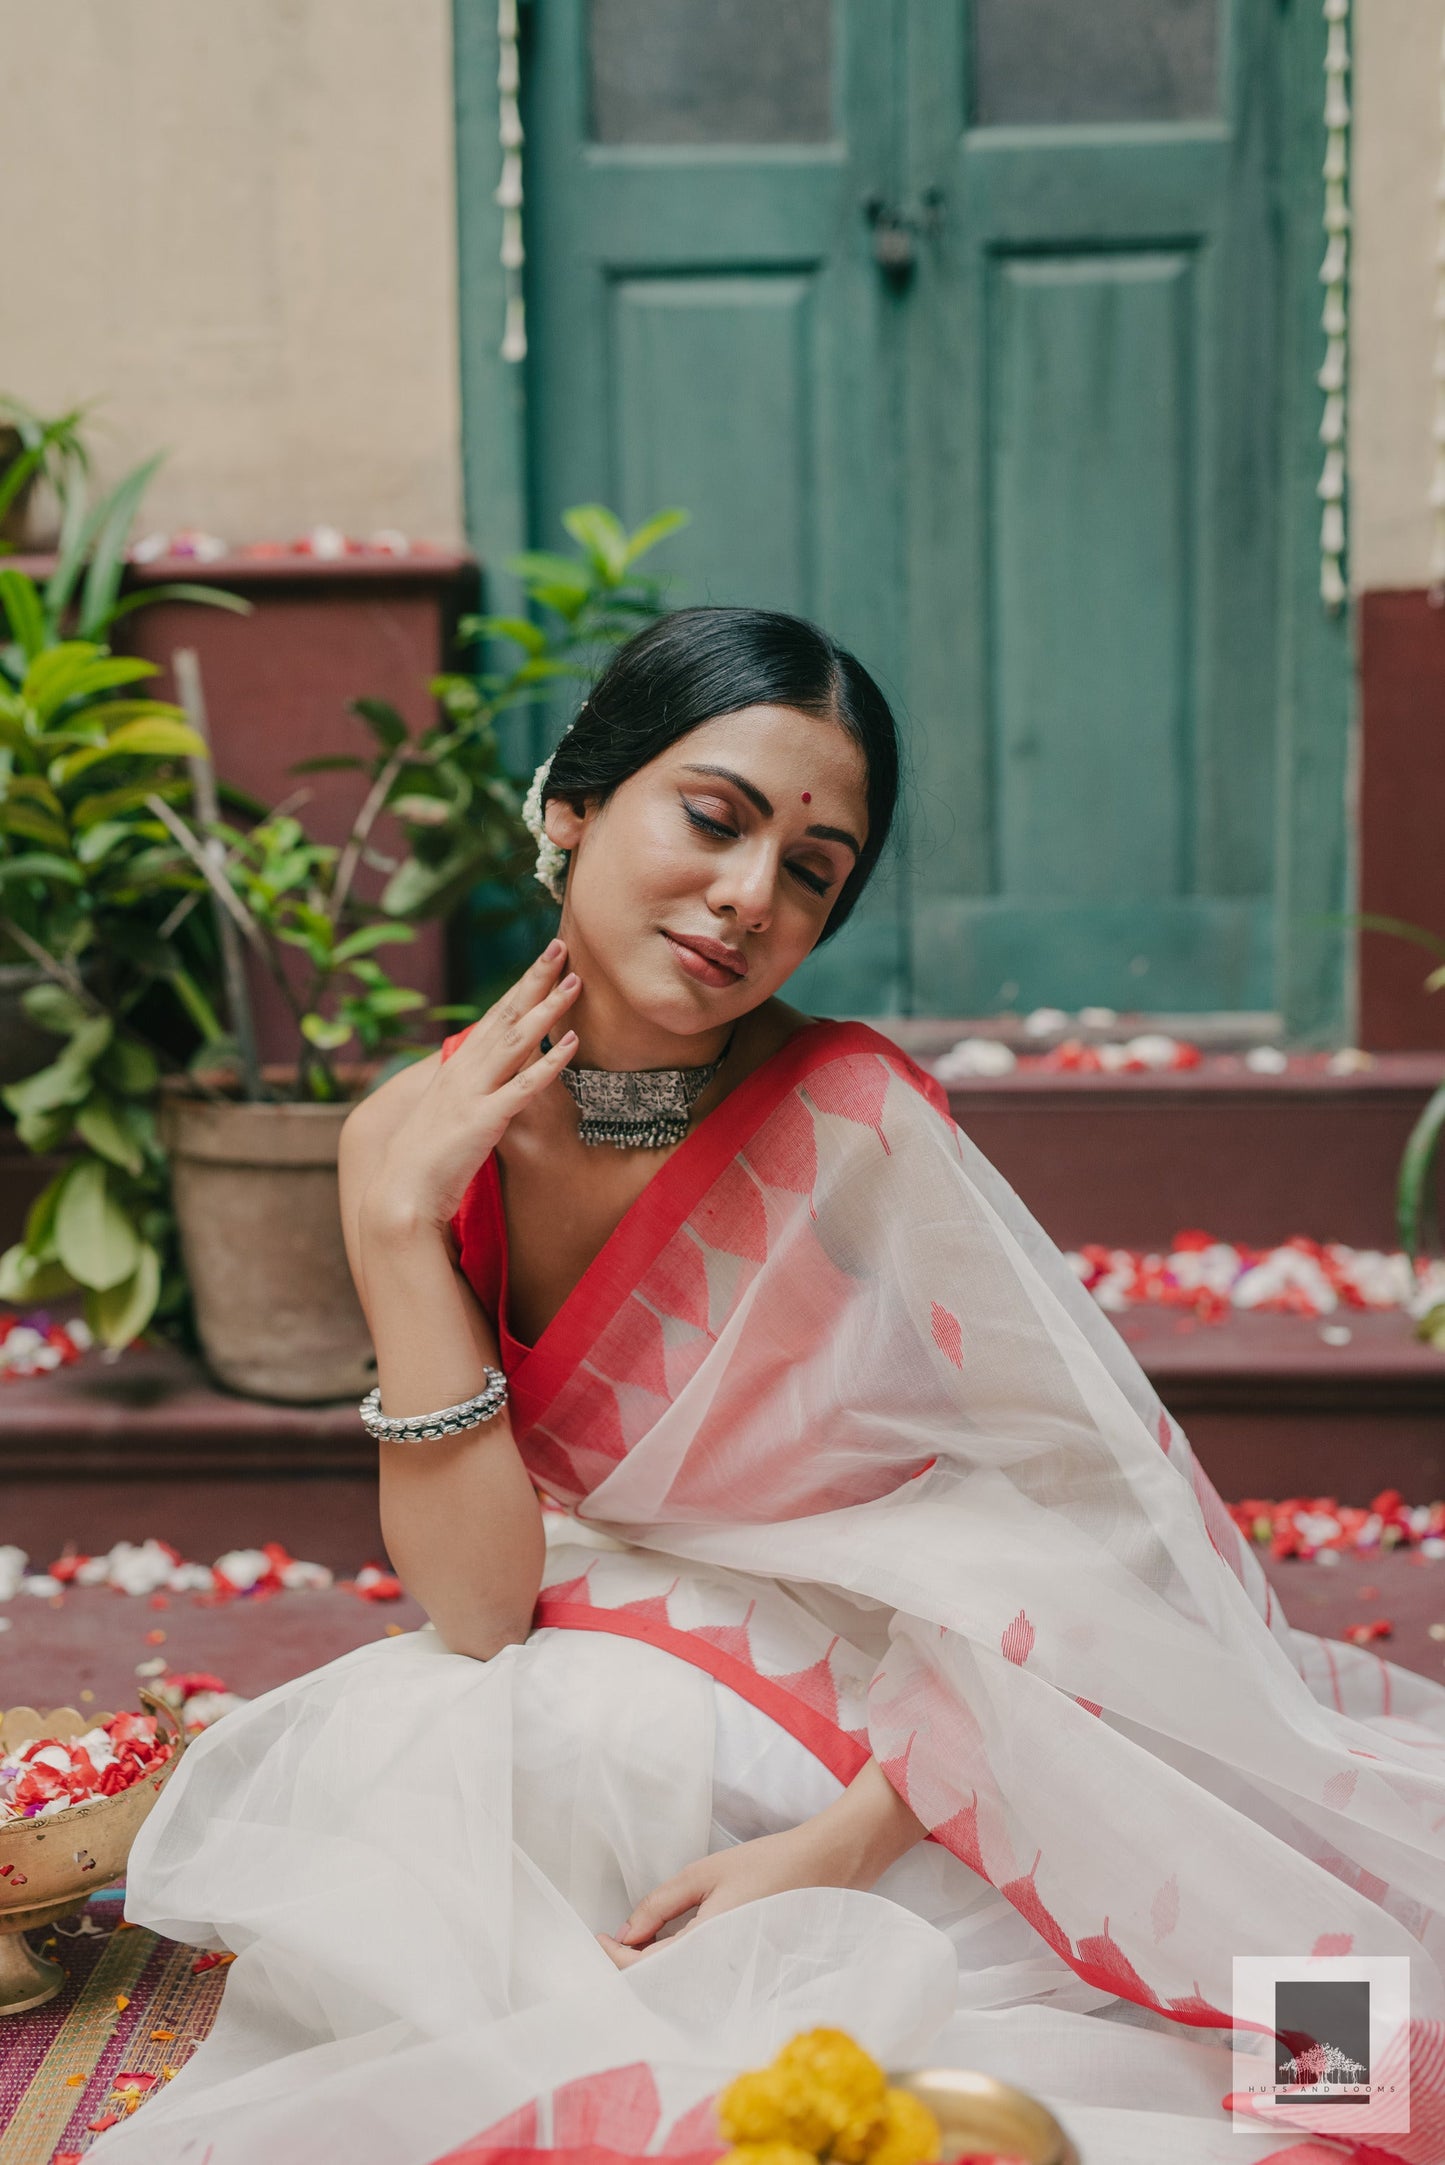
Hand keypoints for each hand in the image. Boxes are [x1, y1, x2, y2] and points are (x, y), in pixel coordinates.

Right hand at [367, 939, 580, 1231]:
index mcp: (458, 1066)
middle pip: (506, 1015)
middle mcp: (465, 1070)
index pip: (494, 1015)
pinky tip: (570, 1042)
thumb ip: (472, 1086)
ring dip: (547, 1009)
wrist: (403, 1191)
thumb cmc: (428, 1155)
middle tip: (560, 946)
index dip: (521, 985)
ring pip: (516, 1040)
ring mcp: (474, 1092)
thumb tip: (492, 1071)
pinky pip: (523, 1086)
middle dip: (534, 979)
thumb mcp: (450, 1110)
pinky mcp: (484, 1120)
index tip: (543, 958)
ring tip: (575, 982)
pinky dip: (548, 1062)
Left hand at [594, 1819, 857, 1970]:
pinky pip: (703, 1985)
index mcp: (708, 1945)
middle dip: (631, 1969)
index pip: (645, 1969)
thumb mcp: (705, 1873)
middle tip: (613, 1943)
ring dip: (654, 1972)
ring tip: (638, 1944)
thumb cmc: (766, 1864)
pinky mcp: (748, 1980)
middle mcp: (722, 1974)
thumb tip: (625, 1932)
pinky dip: (680, 1972)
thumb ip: (661, 1904)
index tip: (597, 1938)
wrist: (825, 1867)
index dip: (614, 1957)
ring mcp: (738, 1982)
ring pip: (681, 1991)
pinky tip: (671, 1950)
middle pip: (660, 1989)